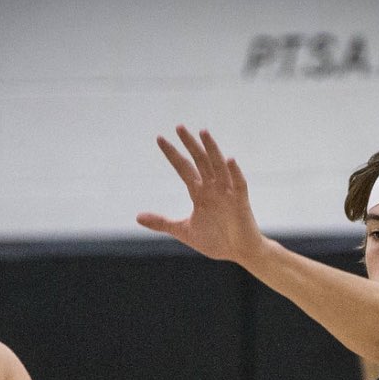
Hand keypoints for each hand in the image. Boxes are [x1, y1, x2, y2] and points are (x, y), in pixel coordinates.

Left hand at [139, 126, 265, 262]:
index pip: (183, 168)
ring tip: (203, 132)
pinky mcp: (241, 202)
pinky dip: (234, 172)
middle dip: (190, 144)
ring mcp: (227, 193)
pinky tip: (229, 159)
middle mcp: (213, 188)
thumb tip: (137, 217)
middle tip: (178, 127)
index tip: (159, 138)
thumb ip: (161, 222)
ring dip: (211, 149)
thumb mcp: (183, 231)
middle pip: (200, 160)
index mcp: (199, 193)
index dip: (172, 154)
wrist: (239, 252)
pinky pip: (239, 184)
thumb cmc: (215, 240)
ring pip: (218, 166)